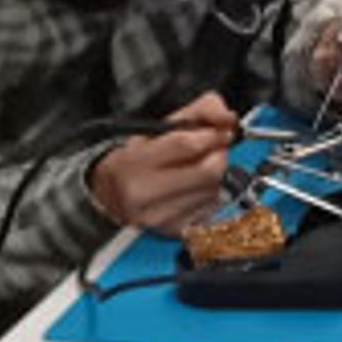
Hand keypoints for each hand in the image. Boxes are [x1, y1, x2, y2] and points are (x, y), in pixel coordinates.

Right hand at [87, 91, 236, 233]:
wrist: (113, 194)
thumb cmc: (142, 155)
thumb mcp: (164, 124)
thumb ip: (202, 110)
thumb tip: (228, 118)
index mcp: (134, 162)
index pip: (187, 145)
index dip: (213, 134)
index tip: (222, 129)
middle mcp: (144, 195)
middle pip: (208, 171)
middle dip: (219, 154)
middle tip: (215, 147)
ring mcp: (160, 218)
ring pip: (215, 190)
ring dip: (218, 174)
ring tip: (201, 166)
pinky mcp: (175, 232)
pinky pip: (213, 207)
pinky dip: (212, 193)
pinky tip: (197, 187)